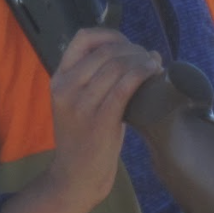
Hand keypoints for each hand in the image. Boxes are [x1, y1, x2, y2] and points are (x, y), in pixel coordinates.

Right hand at [0, 28, 163, 212]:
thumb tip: (134, 53)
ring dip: (142, 60)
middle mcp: (66, 88)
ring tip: (155, 65)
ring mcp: (81, 104)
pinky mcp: (99, 119)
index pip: (82, 39)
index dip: (110, 35)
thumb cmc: (84, 138)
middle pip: (106, 51)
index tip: (128, 44)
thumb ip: (95, 78)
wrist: (76, 177)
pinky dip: (143, 74)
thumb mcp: (79, 102)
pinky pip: (124, 86)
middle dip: (134, 49)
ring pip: (118, 66)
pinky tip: (154, 73)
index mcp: (59, 80)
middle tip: (149, 57)